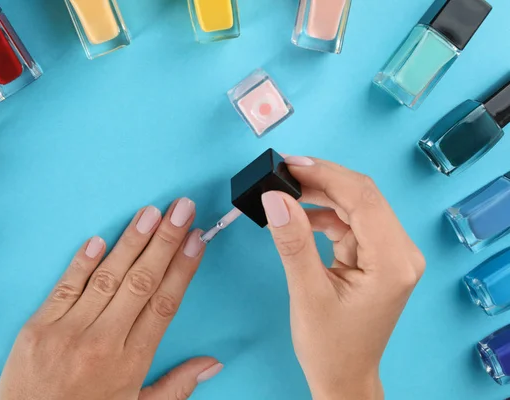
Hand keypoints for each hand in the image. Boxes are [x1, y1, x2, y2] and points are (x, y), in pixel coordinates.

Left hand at [0, 198, 222, 399]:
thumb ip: (177, 386)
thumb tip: (213, 363)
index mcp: (131, 362)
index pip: (164, 304)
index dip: (182, 268)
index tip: (196, 240)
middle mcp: (102, 342)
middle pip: (141, 282)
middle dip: (164, 241)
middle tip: (181, 209)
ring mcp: (67, 332)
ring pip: (107, 278)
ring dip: (130, 242)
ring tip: (150, 213)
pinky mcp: (37, 328)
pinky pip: (65, 288)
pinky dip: (82, 263)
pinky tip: (99, 239)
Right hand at [261, 157, 424, 399]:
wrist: (344, 378)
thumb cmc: (330, 346)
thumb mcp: (307, 293)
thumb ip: (293, 242)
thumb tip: (275, 198)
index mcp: (393, 262)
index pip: (363, 199)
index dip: (326, 175)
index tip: (290, 164)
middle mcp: (400, 252)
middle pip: (363, 197)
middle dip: (322, 181)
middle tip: (283, 172)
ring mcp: (391, 254)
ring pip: (356, 206)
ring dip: (321, 196)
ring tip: (285, 192)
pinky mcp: (377, 256)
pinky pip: (350, 223)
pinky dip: (324, 216)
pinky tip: (299, 217)